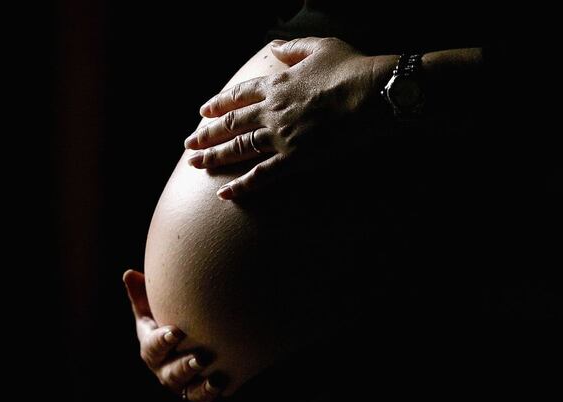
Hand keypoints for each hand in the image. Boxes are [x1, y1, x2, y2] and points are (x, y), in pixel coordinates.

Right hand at [122, 269, 231, 401]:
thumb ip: (143, 295)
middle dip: (185, 368)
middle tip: (201, 358)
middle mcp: (168, 373)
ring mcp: (188, 388)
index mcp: (154, 352)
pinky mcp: (209, 400)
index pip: (153, 349)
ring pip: (193, 394)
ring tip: (218, 381)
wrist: (198, 346)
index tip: (175, 332)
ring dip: (204, 390)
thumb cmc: (172, 323)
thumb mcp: (156, 310)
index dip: (162, 342)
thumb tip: (129, 274)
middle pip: (172, 375)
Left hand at [184, 37, 394, 199]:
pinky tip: (225, 194)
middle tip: (188, 145)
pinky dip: (242, 186)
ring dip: (214, 157)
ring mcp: (281, 136)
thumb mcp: (321, 47)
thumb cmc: (352, 68)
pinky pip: (262, 175)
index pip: (238, 95)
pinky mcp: (295, 158)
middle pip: (230, 124)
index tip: (204, 113)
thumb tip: (275, 46)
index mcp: (276, 83)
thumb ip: (294, 48)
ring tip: (195, 165)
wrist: (373, 94)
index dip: (218, 105)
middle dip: (206, 135)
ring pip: (239, 149)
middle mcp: (271, 110)